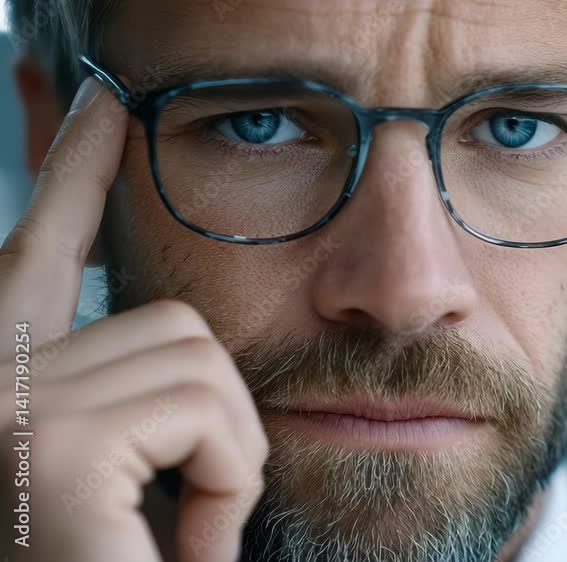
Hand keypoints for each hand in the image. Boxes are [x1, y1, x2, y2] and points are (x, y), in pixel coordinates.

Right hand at [0, 77, 268, 561]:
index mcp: (6, 384)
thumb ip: (139, 410)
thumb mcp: (124, 482)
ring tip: (172, 541)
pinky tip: (176, 550)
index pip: (34, 257)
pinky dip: (225, 488)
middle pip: (172, 323)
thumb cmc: (107, 549)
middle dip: (213, 428)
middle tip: (183, 519)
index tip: (95, 105)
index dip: (70, 176)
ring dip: (222, 464)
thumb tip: (182, 348)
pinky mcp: (47, 444)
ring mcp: (2, 406)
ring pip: (200, 360)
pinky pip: (204, 413)